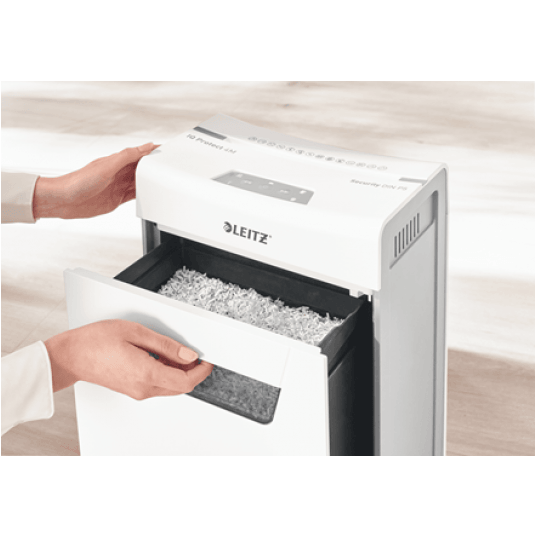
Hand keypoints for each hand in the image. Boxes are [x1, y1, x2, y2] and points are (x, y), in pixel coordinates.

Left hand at [33, 142, 157, 218]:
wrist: (64, 200)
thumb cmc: (79, 181)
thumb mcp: (106, 166)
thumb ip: (126, 156)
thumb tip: (145, 146)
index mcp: (116, 161)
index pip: (139, 154)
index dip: (151, 152)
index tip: (164, 150)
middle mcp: (118, 173)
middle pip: (141, 169)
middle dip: (154, 167)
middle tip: (168, 168)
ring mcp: (118, 186)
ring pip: (139, 182)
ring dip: (150, 182)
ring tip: (163, 181)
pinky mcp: (117, 199)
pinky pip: (135, 196)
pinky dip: (143, 195)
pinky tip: (150, 195)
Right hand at [44, 320, 212, 399]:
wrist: (72, 355)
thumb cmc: (96, 341)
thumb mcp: (136, 333)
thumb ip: (166, 345)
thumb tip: (189, 355)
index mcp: (146, 373)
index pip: (186, 382)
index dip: (202, 371)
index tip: (208, 360)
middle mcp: (143, 388)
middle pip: (181, 387)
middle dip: (192, 370)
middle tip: (191, 352)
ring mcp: (137, 391)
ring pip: (170, 387)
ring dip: (178, 371)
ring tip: (172, 350)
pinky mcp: (132, 390)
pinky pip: (158, 385)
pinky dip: (166, 373)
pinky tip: (159, 356)